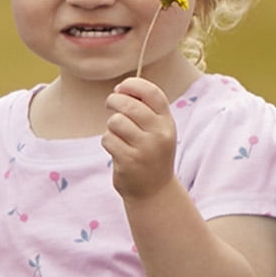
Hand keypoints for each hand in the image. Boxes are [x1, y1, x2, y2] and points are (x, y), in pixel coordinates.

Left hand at [101, 75, 176, 200]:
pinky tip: (116, 149)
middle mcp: (159, 134)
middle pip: (129, 105)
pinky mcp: (129, 161)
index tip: (121, 87)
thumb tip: (120, 89)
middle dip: (114, 100)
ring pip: (116, 121)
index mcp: (167, 122)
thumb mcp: (157, 130)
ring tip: (118, 134)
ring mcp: (145, 149)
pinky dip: (108, 142)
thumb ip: (144, 109)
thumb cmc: (151, 153)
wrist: (154, 191)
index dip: (133, 85)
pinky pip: (108, 139)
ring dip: (111, 126)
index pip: (152, 93)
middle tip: (110, 104)